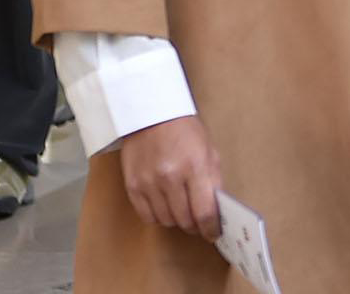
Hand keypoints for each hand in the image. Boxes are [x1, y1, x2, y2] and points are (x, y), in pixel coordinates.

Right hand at [121, 115, 222, 238]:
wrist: (151, 115)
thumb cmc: (185, 131)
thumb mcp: (209, 151)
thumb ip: (213, 181)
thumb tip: (217, 209)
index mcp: (194, 167)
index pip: (204, 211)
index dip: (210, 228)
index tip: (214, 233)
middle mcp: (170, 178)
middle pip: (184, 219)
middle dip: (195, 226)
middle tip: (200, 224)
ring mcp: (149, 183)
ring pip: (165, 220)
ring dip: (177, 221)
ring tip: (183, 213)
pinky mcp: (132, 186)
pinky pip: (147, 216)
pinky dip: (158, 217)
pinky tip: (166, 209)